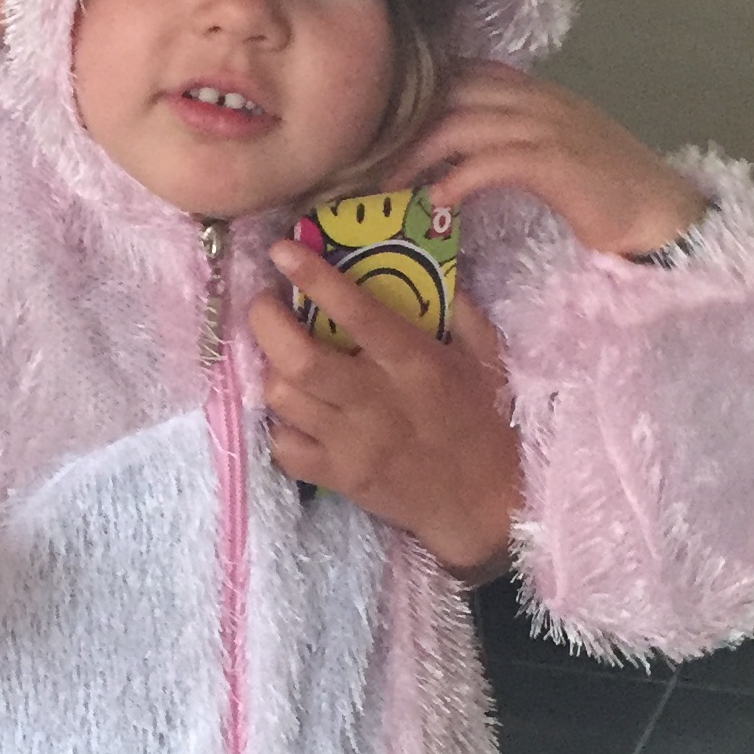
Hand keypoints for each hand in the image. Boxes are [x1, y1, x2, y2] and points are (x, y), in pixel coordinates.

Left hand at [255, 250, 520, 576]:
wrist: (485, 504)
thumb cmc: (485, 422)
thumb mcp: (486, 356)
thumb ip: (458, 308)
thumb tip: (427, 260)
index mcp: (415, 364)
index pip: (358, 314)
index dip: (315, 278)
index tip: (282, 249)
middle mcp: (376, 402)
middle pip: (298, 360)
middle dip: (267, 322)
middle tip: (266, 304)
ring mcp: (352, 445)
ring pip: (282, 399)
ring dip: (271, 369)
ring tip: (281, 354)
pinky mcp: (338, 478)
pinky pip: (283, 446)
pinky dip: (278, 423)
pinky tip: (295, 409)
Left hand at [402, 70, 704, 258]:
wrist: (662, 212)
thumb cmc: (604, 191)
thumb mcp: (549, 153)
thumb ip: (505, 140)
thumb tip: (450, 156)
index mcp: (533, 92)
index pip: (459, 77)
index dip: (412, 100)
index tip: (375, 133)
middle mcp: (536, 98)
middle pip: (448, 94)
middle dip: (400, 127)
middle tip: (362, 162)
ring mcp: (547, 124)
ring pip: (460, 123)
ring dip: (415, 156)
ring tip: (385, 187)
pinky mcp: (555, 160)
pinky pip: (490, 162)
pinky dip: (456, 180)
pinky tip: (434, 203)